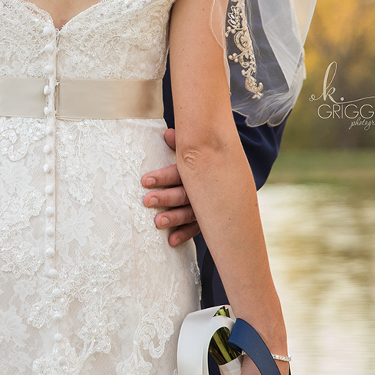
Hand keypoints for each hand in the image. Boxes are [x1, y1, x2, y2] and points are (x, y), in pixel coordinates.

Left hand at [141, 128, 199, 246]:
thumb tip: (169, 134)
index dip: (162, 177)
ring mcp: (208, 206)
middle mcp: (204, 189)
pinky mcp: (208, 219)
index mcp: (198, 170)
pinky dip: (184, 234)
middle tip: (147, 201)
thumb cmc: (202, 162)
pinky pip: (197, 228)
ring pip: (190, 212)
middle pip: (184, 194)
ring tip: (158, 222)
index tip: (144, 181)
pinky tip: (171, 241)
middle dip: (165, 198)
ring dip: (174, 218)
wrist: (230, 175)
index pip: (179, 172)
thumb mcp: (192, 151)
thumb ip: (180, 144)